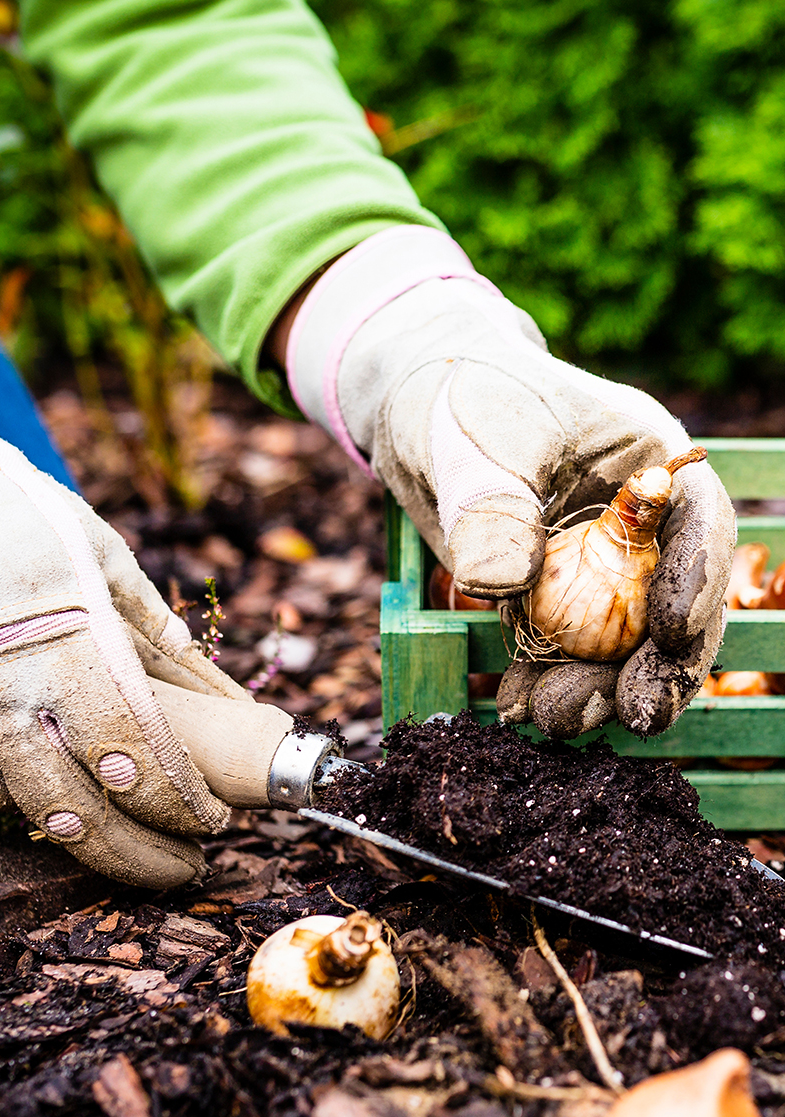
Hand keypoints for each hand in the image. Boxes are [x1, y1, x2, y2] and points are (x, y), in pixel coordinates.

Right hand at [0, 337, 281, 886]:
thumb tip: (193, 657)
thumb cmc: (8, 517)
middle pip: (79, 814)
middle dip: (139, 855)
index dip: (181, 803)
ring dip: (61, 816)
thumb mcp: (92, 548)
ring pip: (9, 805)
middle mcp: (6, 699)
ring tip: (101, 810)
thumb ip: (143, 613)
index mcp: (70, 655)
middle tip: (181, 867)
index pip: (140, 760)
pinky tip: (5, 781)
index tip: (211, 820)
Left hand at [284, 228, 734, 737]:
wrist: (417, 408)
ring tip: (553, 718)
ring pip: (619, 646)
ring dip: (596, 690)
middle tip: (636, 715)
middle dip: (659, 667)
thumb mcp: (475, 439)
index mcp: (647, 465)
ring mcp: (598, 572)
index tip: (671, 632)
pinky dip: (543, 685)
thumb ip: (492, 507)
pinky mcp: (553, 604)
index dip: (698, 581)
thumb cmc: (460, 398)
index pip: (698, 526)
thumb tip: (503, 582)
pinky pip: (561, 656)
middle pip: (672, 605)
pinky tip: (514, 707)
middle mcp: (638, 527)